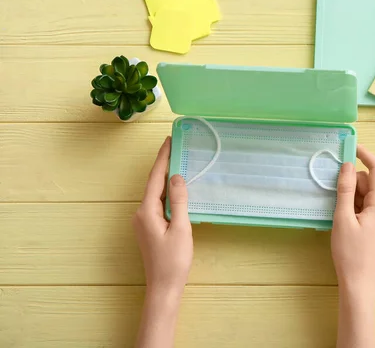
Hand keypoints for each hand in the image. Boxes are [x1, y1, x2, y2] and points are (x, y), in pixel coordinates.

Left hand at [133, 137, 192, 295]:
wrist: (164, 287)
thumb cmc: (174, 260)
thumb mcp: (181, 228)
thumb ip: (179, 201)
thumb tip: (177, 176)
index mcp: (146, 211)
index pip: (155, 178)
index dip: (163, 158)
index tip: (169, 140)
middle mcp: (140, 213)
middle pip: (153, 183)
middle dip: (164, 164)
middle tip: (176, 146)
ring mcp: (143, 221)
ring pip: (156, 193)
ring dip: (166, 178)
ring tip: (178, 161)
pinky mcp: (149, 227)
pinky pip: (158, 203)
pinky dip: (167, 192)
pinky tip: (176, 188)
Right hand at [331, 145, 374, 288]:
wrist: (358, 281)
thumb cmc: (349, 252)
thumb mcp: (342, 217)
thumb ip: (345, 189)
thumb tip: (346, 165)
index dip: (365, 155)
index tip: (352, 147)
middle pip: (369, 182)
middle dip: (352, 183)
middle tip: (336, 197)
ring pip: (367, 194)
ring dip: (352, 196)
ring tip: (340, 215)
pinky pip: (367, 205)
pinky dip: (355, 205)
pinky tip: (345, 219)